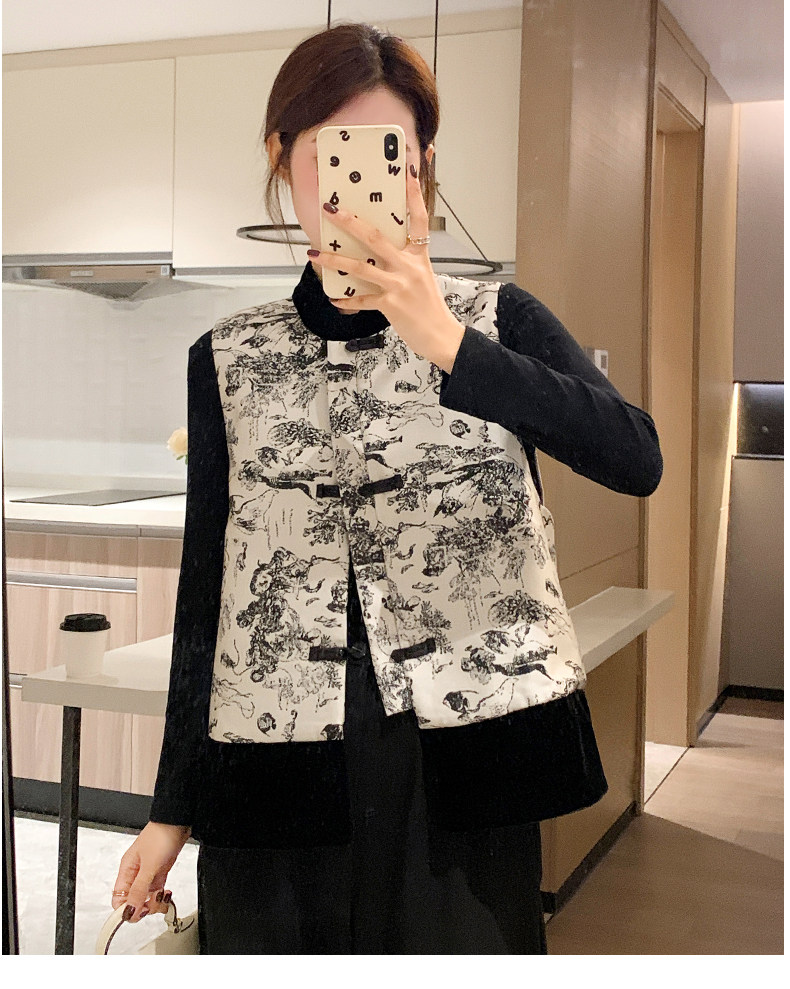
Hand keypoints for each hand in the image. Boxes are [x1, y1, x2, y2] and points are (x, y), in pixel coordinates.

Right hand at [111, 821, 191, 922]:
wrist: (177, 821)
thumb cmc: (160, 836)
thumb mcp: (149, 866)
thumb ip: (139, 889)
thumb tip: (129, 911)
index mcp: (126, 870)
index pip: (118, 899)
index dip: (126, 910)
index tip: (137, 914)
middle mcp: (135, 873)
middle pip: (133, 901)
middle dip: (144, 907)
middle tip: (154, 902)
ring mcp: (148, 872)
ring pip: (147, 897)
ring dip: (155, 902)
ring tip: (164, 896)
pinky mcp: (160, 871)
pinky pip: (157, 890)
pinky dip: (162, 896)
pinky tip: (167, 894)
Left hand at [309, 164, 465, 372]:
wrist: (440, 336)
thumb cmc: (429, 307)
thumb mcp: (422, 277)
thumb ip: (404, 262)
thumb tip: (378, 253)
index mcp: (419, 256)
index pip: (418, 218)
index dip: (413, 193)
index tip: (407, 169)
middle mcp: (409, 266)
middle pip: (376, 237)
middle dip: (350, 221)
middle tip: (331, 209)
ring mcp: (399, 285)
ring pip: (360, 267)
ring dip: (334, 260)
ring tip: (315, 255)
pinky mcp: (391, 304)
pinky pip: (362, 300)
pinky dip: (346, 301)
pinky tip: (334, 299)